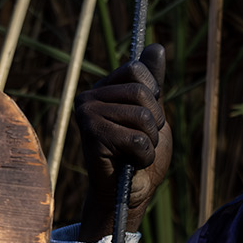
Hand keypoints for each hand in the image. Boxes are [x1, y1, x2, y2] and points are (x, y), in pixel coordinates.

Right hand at [75, 43, 171, 241]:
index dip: (153, 94)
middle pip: (143, 93)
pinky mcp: (91, 137)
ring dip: (150, 141)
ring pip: (143, 117)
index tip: (147, 117)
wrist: (128, 194)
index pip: (138, 69)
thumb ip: (152, 83)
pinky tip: (130, 164)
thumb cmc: (140, 155)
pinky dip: (144, 157)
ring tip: (136, 153)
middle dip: (155, 122)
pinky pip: (137, 140)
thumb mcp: (152, 114)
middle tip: (143, 140)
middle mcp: (88, 97)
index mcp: (103, 88)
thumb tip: (156, 48)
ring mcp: (86, 116)